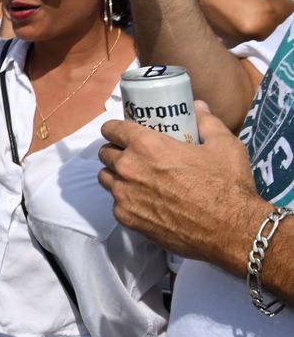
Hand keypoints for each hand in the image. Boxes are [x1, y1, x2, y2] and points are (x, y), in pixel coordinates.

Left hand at [98, 102, 261, 263]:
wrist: (231, 230)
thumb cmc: (227, 185)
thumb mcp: (224, 145)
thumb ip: (206, 121)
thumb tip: (197, 106)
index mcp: (146, 145)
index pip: (111, 129)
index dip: (116, 129)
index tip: (123, 133)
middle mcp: (129, 167)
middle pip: (105, 154)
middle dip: (116, 152)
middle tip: (134, 157)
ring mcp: (124, 195)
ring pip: (106, 178)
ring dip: (116, 175)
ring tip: (136, 179)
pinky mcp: (127, 218)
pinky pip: (116, 203)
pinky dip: (126, 200)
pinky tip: (144, 202)